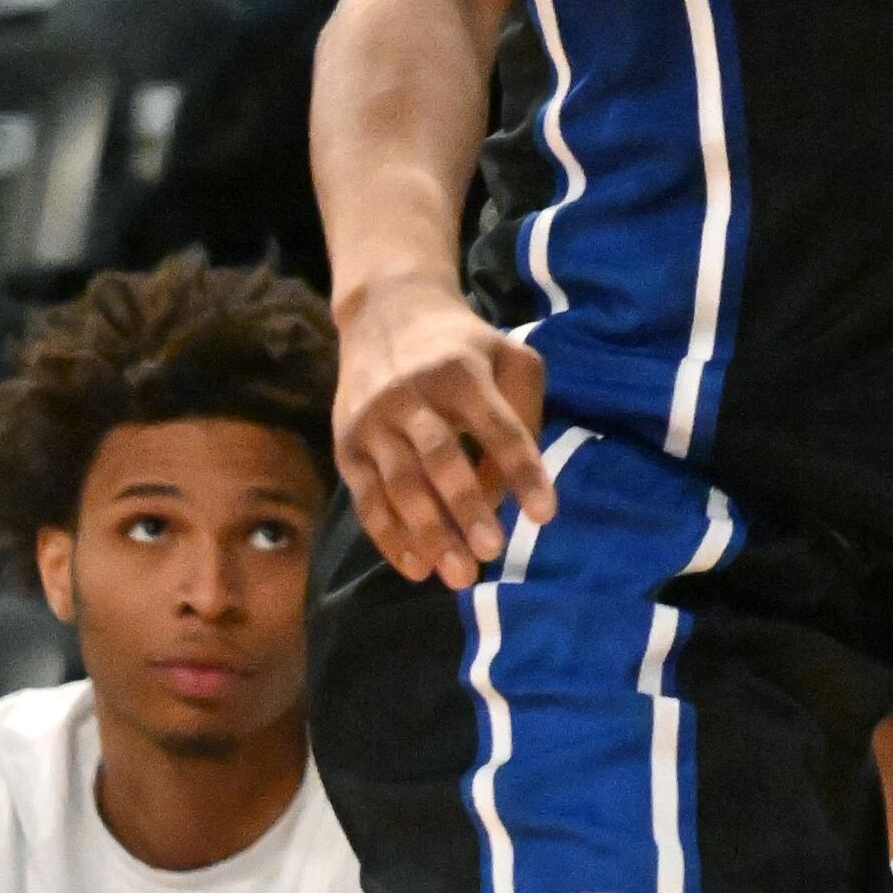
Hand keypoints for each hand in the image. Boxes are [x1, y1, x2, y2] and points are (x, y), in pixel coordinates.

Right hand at [336, 280, 552, 581]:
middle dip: (466, 508)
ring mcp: (373, 421)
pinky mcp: (347, 445)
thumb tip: (510, 488)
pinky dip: (390, 538)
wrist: (386, 316)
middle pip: (440, 458)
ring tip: (461, 575)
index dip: (523, 471)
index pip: (498, 428)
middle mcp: (411, 395)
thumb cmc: (463, 349)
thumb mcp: (509, 357)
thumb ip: (523, 413)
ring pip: (399, 486)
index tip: (545, 515)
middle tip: (492, 552)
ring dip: (429, 534)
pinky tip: (417, 567)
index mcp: (461, 373)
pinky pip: (367, 500)